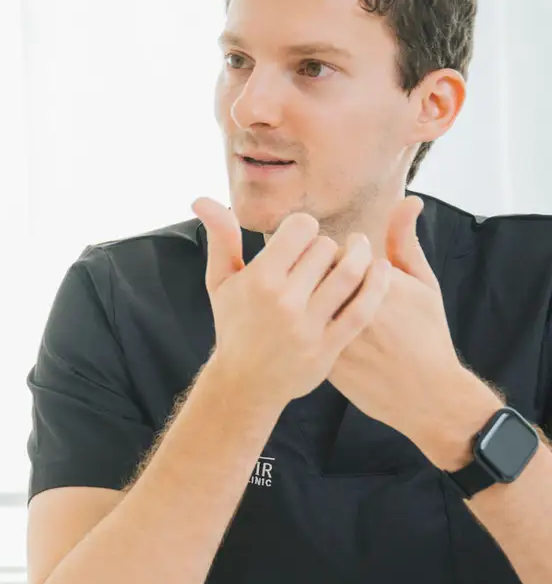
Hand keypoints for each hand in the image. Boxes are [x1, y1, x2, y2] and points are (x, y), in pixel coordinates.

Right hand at [192, 197, 391, 416]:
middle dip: (329, 246)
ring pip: (350, 272)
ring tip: (361, 249)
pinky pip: (362, 308)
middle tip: (325, 256)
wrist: (244, 384)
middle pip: (327, 247)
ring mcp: (308, 325)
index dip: (305, 228)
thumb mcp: (221, 282)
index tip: (303, 239)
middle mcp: (283, 301)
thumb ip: (220, 238)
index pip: (302, 228)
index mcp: (259, 279)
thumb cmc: (234, 326)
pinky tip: (382, 271)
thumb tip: (202, 199)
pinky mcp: (328, 346)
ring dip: (360, 255)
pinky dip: (378, 284)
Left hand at [327, 198, 496, 462]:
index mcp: (375, 283)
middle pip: (311, 273)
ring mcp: (333, 335)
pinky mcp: (322, 357)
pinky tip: (318, 327)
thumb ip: (405, 241)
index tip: (347, 263)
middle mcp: (350, 308)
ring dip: (306, 297)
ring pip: (302, 300)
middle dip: (315, 273)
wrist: (423, 394)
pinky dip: (304, 324)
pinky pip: (301, 329)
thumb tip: (408, 200)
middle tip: (327, 283)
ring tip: (322, 303)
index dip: (338, 256)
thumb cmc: (427, 335)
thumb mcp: (423, 284)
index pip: (333, 250)